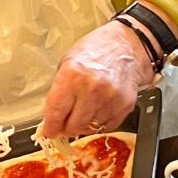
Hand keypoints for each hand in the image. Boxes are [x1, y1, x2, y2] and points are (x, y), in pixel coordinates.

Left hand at [40, 21, 154, 137]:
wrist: (128, 46)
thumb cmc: (96, 50)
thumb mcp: (68, 61)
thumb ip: (59, 88)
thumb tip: (52, 114)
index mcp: (72, 74)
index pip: (56, 110)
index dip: (50, 125)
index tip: (48, 131)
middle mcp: (91, 88)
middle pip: (73, 125)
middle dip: (66, 127)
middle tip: (65, 123)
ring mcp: (110, 99)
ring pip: (90, 128)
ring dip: (83, 125)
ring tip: (84, 111)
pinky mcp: (124, 106)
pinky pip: (107, 126)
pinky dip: (100, 122)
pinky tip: (98, 109)